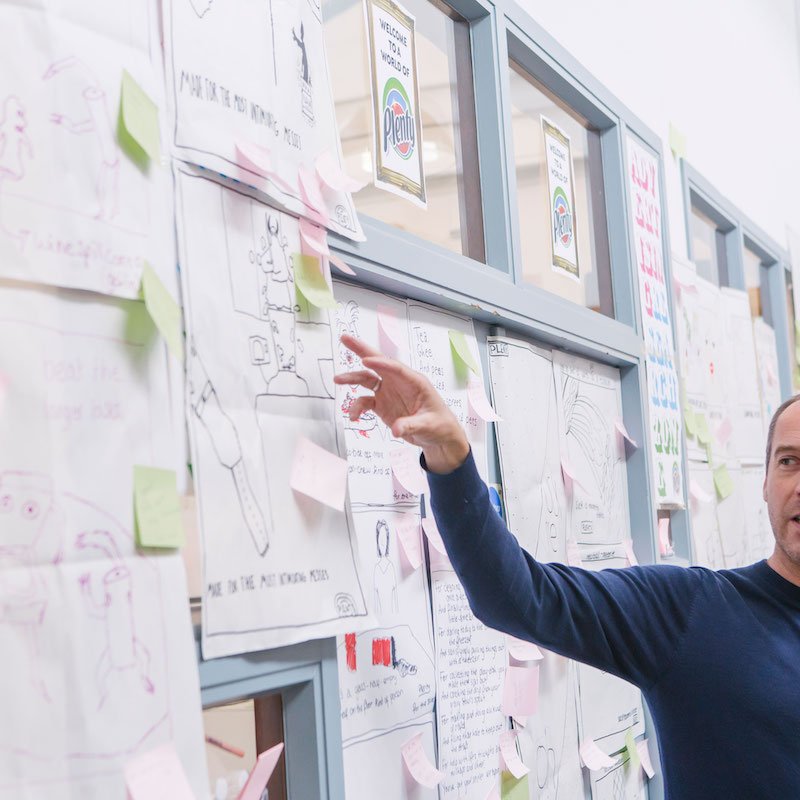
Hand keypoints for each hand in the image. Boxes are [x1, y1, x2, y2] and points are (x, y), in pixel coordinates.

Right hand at [334, 334, 469, 473]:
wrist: (437, 437)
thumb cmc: (439, 425)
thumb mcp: (428, 425)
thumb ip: (411, 425)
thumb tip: (395, 429)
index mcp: (414, 381)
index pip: (395, 368)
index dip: (380, 363)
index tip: (365, 360)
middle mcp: (398, 382)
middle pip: (378, 362)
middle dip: (361, 350)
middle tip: (345, 338)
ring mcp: (388, 392)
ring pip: (367, 379)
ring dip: (352, 378)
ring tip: (337, 379)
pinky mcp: (382, 405)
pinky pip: (365, 402)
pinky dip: (357, 407)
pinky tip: (353, 417)